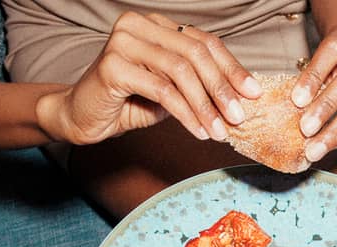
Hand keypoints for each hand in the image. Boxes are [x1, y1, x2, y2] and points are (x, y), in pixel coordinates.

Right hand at [36, 12, 261, 145]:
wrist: (83, 116)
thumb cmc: (130, 102)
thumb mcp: (171, 90)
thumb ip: (199, 85)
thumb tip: (243, 96)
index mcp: (156, 25)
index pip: (203, 41)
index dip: (231, 67)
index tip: (254, 93)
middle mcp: (139, 25)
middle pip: (195, 53)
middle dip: (222, 88)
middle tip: (239, 117)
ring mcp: (123, 41)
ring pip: (180, 71)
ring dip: (205, 105)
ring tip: (220, 131)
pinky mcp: (112, 65)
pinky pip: (162, 91)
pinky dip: (186, 114)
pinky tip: (198, 131)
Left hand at [291, 21, 336, 161]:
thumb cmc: (333, 58)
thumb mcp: (320, 57)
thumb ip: (314, 75)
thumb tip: (298, 106)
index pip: (332, 50)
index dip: (314, 75)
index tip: (297, 100)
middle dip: (327, 108)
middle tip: (306, 130)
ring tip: (317, 147)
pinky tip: (332, 144)